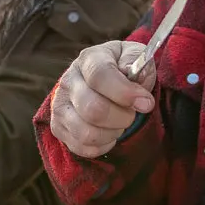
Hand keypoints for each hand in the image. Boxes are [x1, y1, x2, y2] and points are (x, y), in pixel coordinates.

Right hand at [47, 40, 155, 159]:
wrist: (100, 82)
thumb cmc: (122, 70)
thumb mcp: (134, 57)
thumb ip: (137, 61)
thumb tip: (134, 81)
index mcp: (88, 59)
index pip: (100, 76)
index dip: (125, 93)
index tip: (147, 103)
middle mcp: (68, 81)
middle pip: (93, 109)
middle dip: (122, 117)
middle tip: (132, 113)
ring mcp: (60, 106)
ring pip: (87, 133)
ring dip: (113, 133)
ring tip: (119, 123)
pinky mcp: (58, 128)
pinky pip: (83, 148)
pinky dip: (103, 145)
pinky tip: (109, 132)